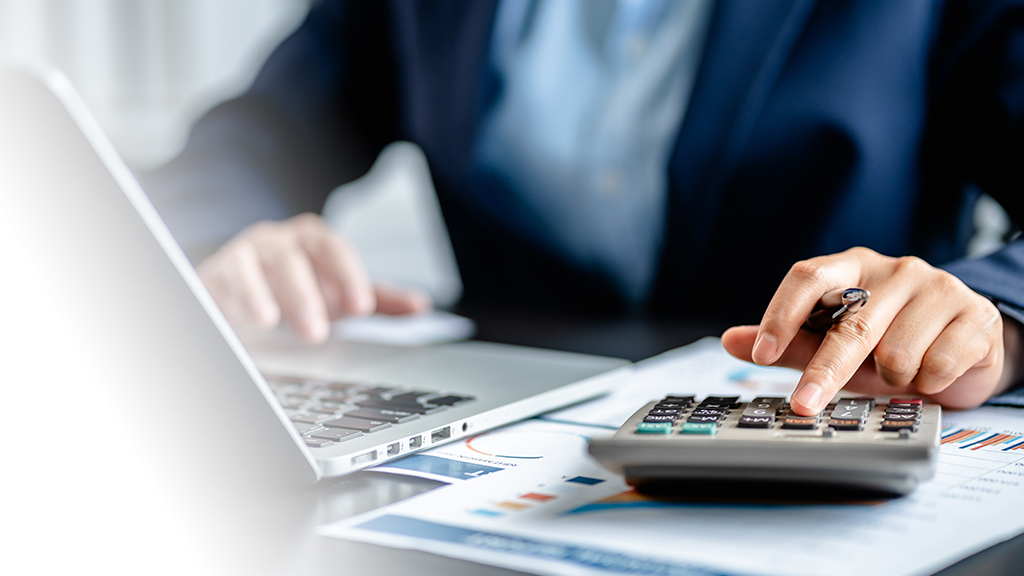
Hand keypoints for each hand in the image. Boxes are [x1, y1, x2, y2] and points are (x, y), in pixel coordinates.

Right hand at [197, 213, 430, 342]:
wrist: (244, 287)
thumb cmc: (299, 288)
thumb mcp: (339, 294)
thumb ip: (378, 299)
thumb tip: (420, 306)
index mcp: (315, 240)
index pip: (335, 249)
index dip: (349, 275)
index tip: (361, 307)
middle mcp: (282, 239)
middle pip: (296, 258)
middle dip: (306, 294)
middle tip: (316, 332)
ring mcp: (249, 251)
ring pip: (259, 264)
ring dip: (264, 294)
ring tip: (270, 322)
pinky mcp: (222, 269)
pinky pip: (229, 274)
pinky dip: (240, 294)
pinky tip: (250, 317)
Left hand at [722, 247, 1019, 414]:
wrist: (964, 350)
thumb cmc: (887, 344)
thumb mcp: (833, 344)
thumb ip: (787, 343)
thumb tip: (730, 340)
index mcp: (851, 266)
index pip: (808, 278)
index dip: (781, 314)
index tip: (762, 353)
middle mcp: (895, 269)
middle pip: (850, 325)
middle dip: (825, 372)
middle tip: (804, 404)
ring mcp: (938, 287)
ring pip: (896, 353)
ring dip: (893, 378)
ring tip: (901, 371)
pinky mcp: (976, 316)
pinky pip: (938, 365)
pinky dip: (928, 383)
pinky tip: (932, 372)